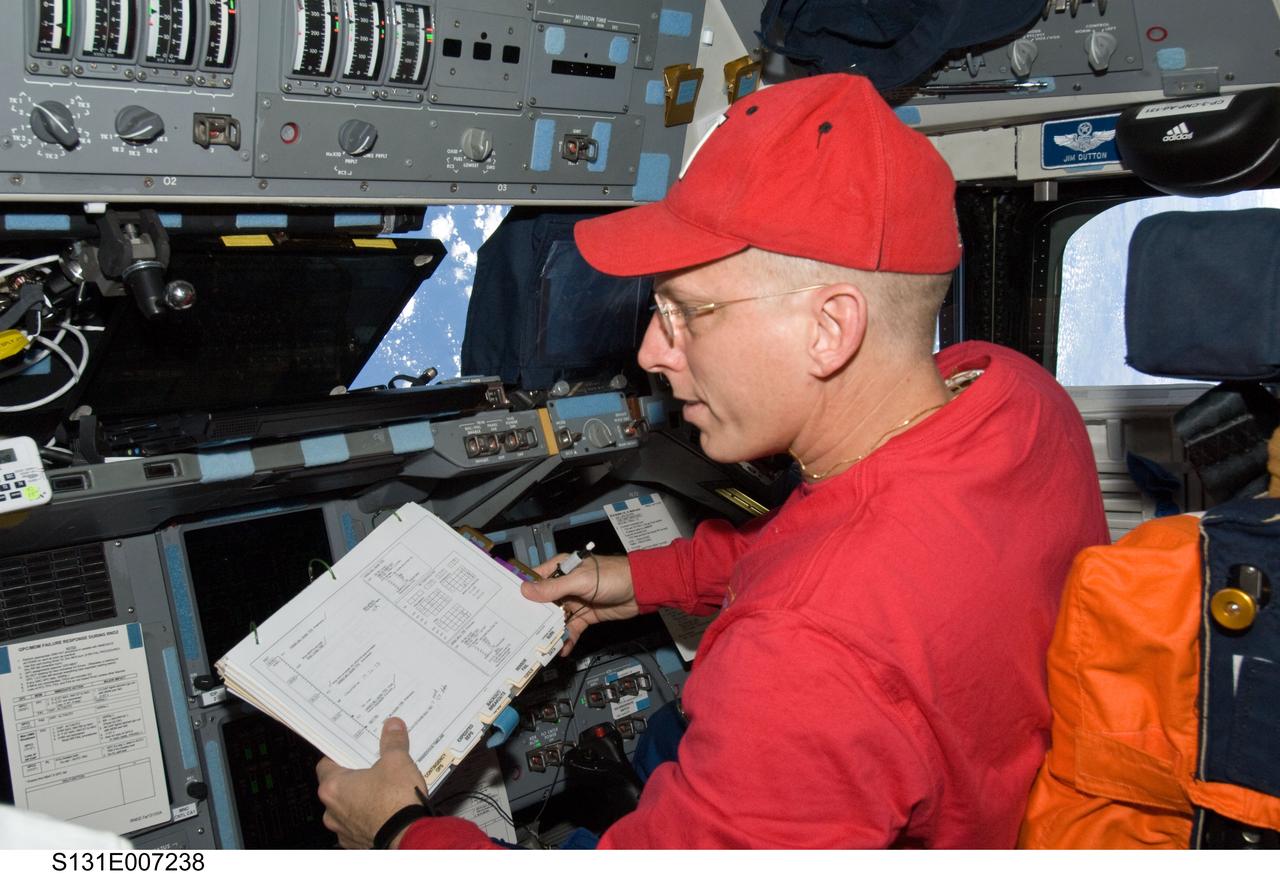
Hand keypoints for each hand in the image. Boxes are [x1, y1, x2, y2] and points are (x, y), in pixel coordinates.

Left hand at [315, 717, 427, 848]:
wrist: (409, 835)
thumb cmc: (396, 800)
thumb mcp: (397, 761)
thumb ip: (392, 742)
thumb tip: (392, 727)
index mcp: (333, 787)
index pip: (326, 764)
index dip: (341, 754)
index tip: (353, 749)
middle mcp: (332, 810)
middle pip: (337, 786)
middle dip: (355, 776)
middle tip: (373, 765)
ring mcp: (343, 829)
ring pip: (347, 807)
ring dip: (361, 799)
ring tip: (383, 788)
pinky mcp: (357, 842)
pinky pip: (359, 824)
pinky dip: (369, 816)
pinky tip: (386, 808)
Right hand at [523, 553, 636, 655]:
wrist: (641, 589)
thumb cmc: (611, 576)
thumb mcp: (580, 580)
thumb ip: (553, 588)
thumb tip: (525, 590)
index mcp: (561, 569)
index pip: (535, 579)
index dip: (521, 590)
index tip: (505, 605)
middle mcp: (564, 585)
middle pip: (542, 602)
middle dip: (532, 616)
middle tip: (518, 632)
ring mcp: (574, 601)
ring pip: (555, 618)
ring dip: (549, 631)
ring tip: (539, 646)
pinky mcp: (585, 616)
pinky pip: (571, 628)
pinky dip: (566, 639)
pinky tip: (562, 649)